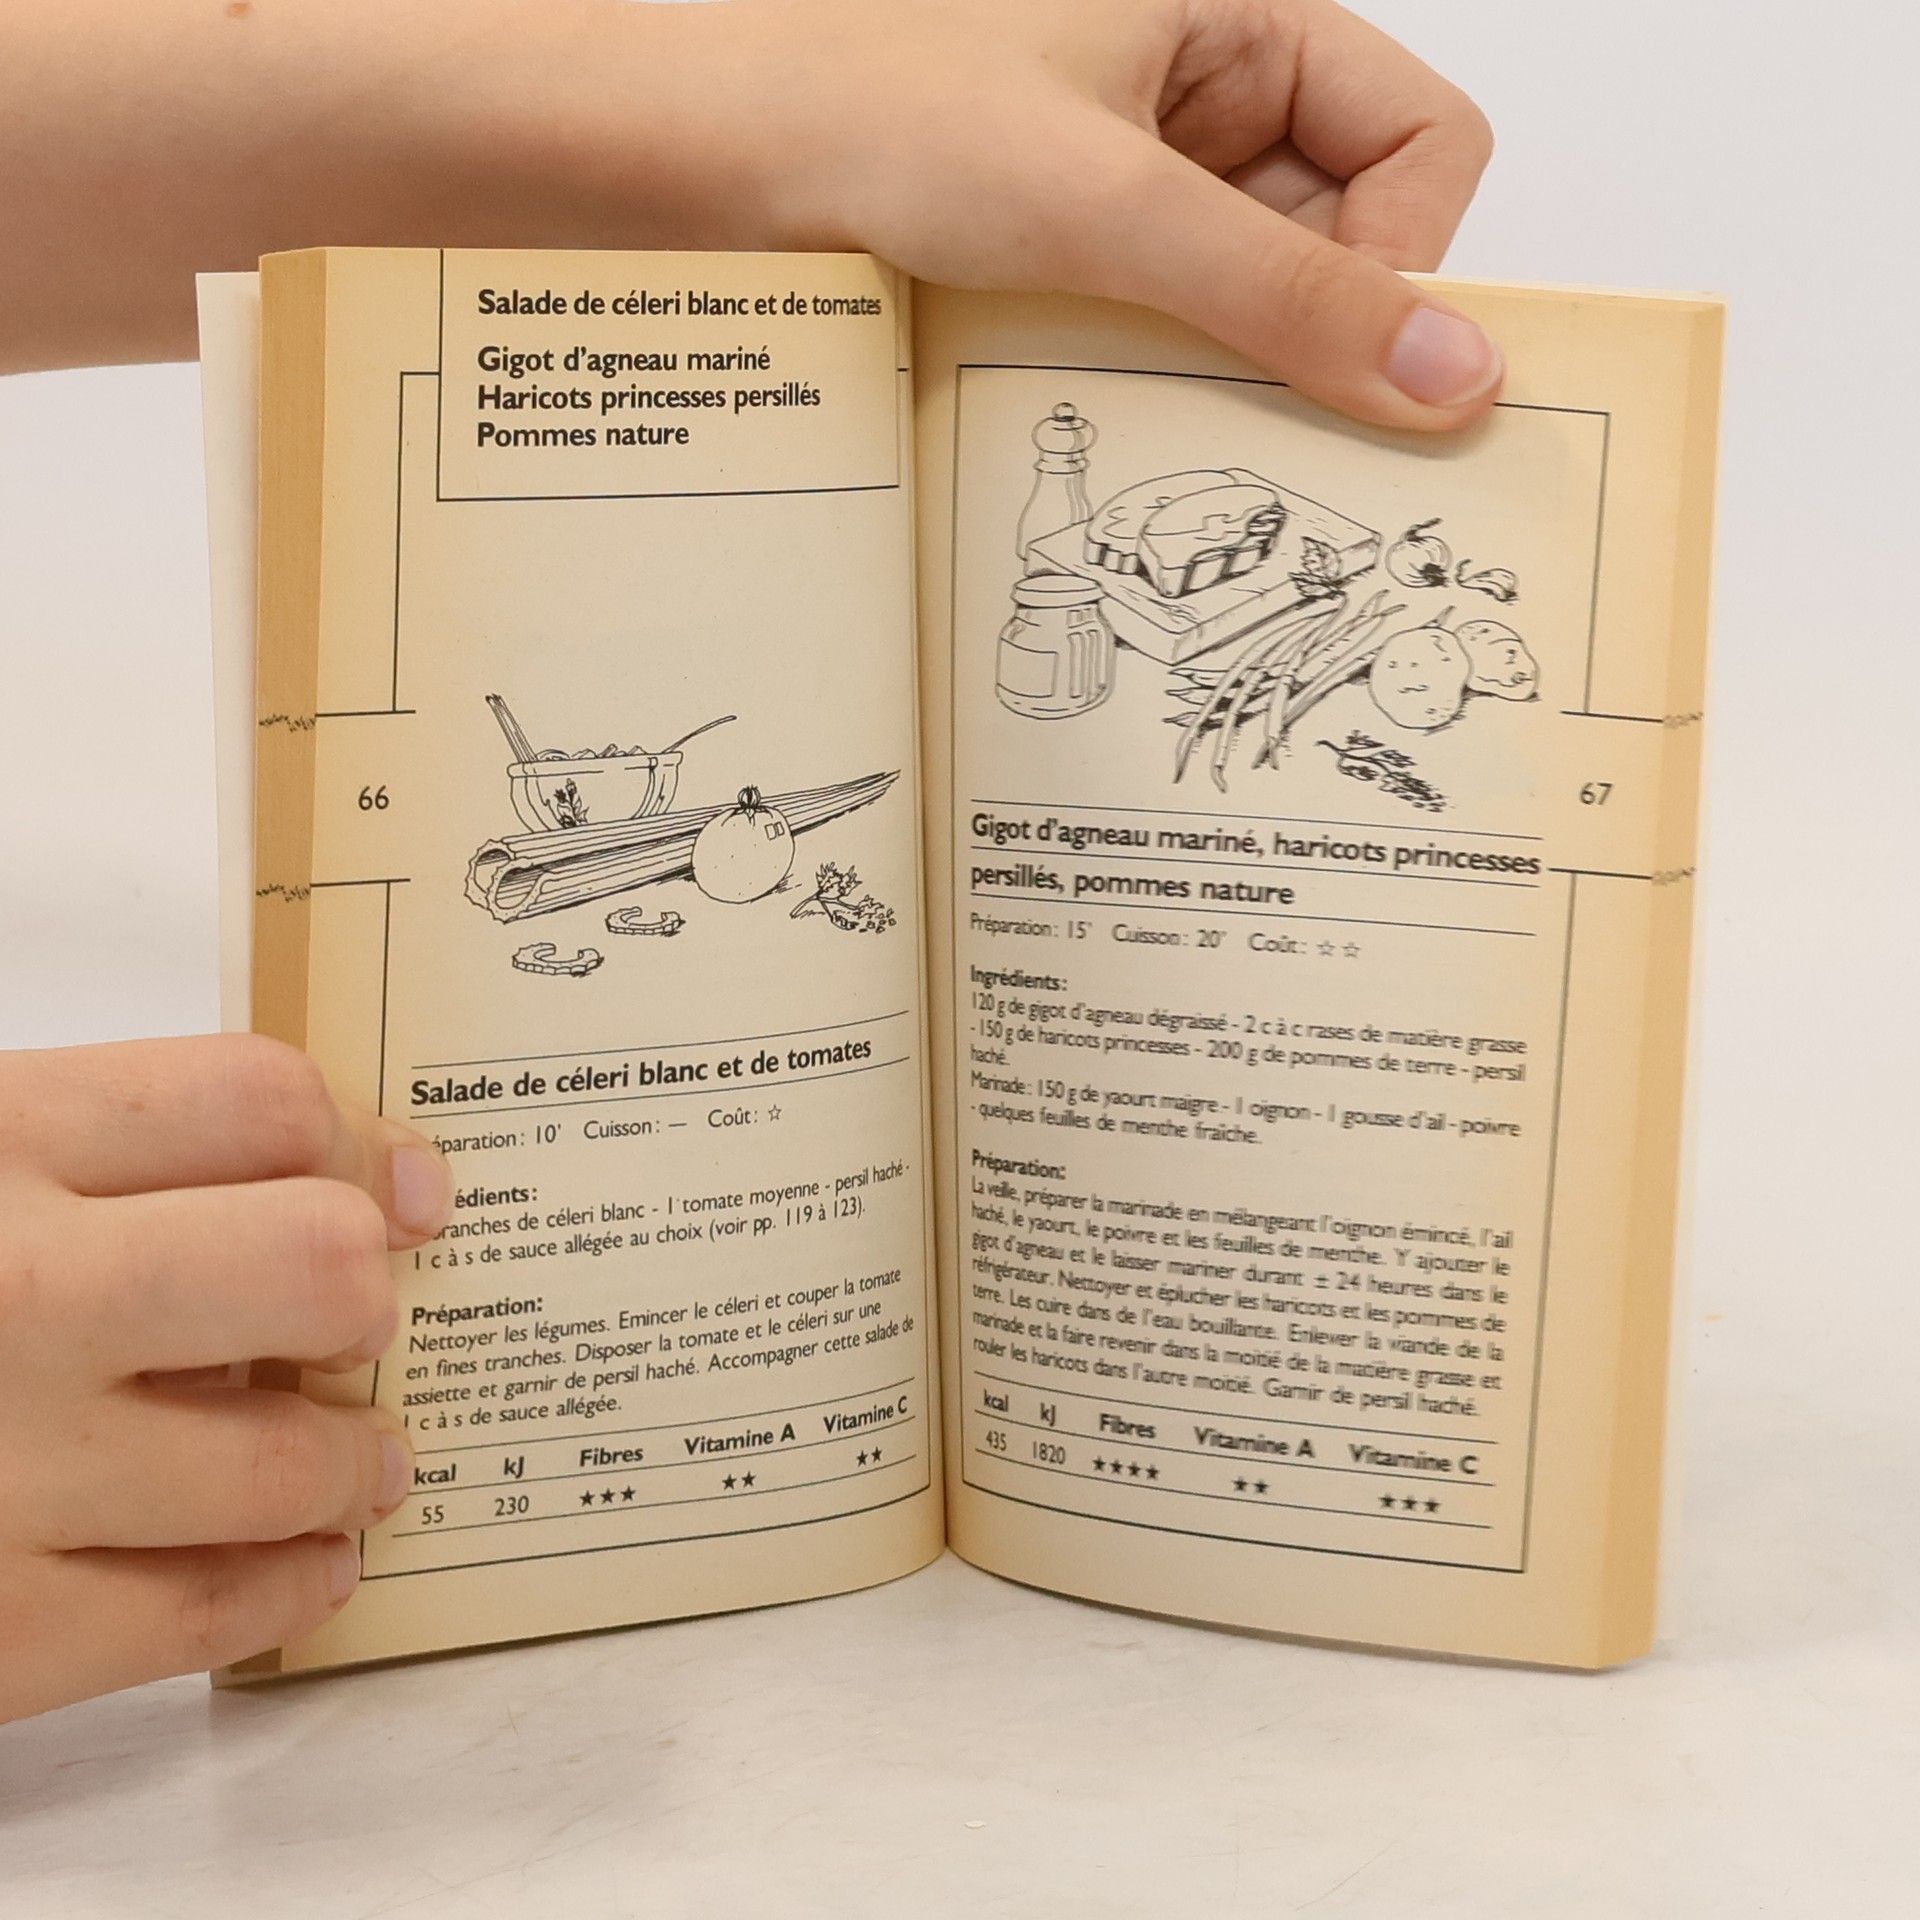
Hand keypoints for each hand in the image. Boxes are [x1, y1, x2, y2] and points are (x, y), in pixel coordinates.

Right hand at [0, 1035, 450, 1722]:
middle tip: (362, 1318)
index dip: (356, 1144)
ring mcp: (5, 1472)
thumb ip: (83, 1150)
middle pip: (315, 1263)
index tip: (399, 1186)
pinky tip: (313, 1566)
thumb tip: (318, 1176)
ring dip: (355, 1461)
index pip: (258, 1103)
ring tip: (368, 1462)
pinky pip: (203, 1614)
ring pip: (288, 1460)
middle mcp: (14, 1294)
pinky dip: (290, 1588)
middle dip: (363, 1294)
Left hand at [738, 0, 1499, 426]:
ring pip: (1252, 283)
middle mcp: (1205, 82)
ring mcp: (1139, 163)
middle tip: (1242, 400)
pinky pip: (1167, 311)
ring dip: (1221, 354)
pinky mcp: (1077, 230)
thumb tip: (1455, 376)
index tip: (1338, 354)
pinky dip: (1154, 361)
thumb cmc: (872, 108)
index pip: (1422, 142)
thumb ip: (1287, 294)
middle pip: (1344, 227)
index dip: (1404, 259)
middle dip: (1304, 324)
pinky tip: (1100, 385)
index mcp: (1243, 13)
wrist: (702, 148)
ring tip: (1144, 384)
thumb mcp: (1111, 207)